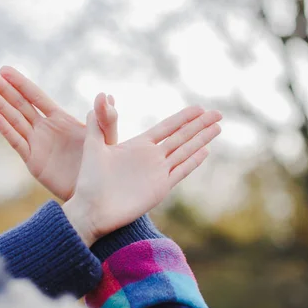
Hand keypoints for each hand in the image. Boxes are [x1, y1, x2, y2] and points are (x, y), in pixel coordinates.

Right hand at [0, 66, 117, 200]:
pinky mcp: (34, 162)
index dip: (21, 83)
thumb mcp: (108, 138)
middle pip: (20, 104)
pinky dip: (7, 130)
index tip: (4, 69)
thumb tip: (105, 95)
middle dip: (3, 89)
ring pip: (14, 120)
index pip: (36, 97)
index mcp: (60, 119)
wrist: (95, 194)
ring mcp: (37, 144)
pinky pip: (18, 142)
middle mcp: (45, 129)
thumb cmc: (104, 165)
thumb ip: (106, 118)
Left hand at [63, 105, 221, 246]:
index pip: (167, 127)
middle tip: (218, 113)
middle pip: (181, 137)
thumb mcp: (94, 147)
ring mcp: (158, 173)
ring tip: (217, 128)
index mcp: (138, 145)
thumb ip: (97, 123)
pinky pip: (181, 171)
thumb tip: (98, 97)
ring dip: (201, 139)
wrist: (92, 210)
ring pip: (185, 151)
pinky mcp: (160, 188)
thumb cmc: (89, 181)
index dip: (183, 118)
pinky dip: (193, 161)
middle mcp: (151, 157)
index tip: (199, 108)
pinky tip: (205, 151)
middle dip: (199, 125)